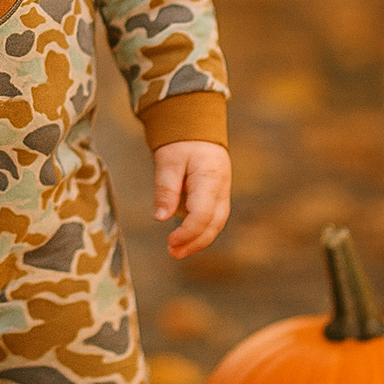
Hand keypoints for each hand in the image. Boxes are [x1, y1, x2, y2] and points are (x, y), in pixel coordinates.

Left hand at [153, 140, 230, 258]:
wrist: (198, 129)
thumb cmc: (182, 143)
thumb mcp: (168, 161)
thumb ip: (165, 189)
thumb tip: (161, 218)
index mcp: (210, 178)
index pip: (203, 214)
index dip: (187, 232)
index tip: (170, 241)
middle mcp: (222, 189)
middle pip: (213, 224)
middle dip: (194, 242)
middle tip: (173, 253)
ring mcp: (222, 193)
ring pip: (215, 224)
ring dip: (198, 240)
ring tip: (176, 251)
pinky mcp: (217, 197)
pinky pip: (212, 219)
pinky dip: (200, 231)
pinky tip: (184, 239)